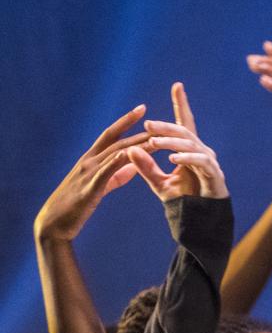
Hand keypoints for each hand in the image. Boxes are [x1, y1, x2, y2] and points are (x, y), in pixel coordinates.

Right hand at [33, 106, 147, 241]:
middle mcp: (89, 160)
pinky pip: (107, 172)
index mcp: (92, 159)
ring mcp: (88, 172)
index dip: (126, 121)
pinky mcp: (90, 187)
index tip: (142, 109)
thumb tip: (133, 166)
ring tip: (156, 138)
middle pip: (115, 140)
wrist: (55, 223)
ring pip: (115, 154)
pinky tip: (133, 155)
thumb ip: (117, 175)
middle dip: (135, 128)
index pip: (111, 135)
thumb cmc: (77, 205)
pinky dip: (120, 162)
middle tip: (155, 117)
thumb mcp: (101, 186)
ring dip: (136, 145)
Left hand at [129, 84, 228, 199]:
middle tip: (147, 125)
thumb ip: (145, 167)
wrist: (200, 222)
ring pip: (190, 144)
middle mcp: (202, 152)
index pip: (184, 123)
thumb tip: (129, 149)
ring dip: (170, 143)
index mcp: (189, 150)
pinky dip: (186, 158)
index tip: (177, 85)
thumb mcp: (158, 182)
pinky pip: (201, 161)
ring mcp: (210, 162)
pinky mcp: (215, 175)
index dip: (182, 104)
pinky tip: (172, 158)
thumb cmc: (183, 201)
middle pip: (184, 131)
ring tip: (153, 143)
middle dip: (166, 127)